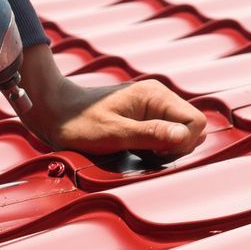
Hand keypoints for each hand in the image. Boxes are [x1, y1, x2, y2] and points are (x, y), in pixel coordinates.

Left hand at [17, 47, 206, 155]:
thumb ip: (150, 134)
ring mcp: (153, 107)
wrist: (55, 111)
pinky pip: (166, 134)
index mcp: (155, 96)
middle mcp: (159, 97)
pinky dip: (158, 147)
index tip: (155, 152)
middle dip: (176, 147)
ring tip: (140, 151)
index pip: (195, 122)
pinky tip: (139, 150)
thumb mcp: (113, 133)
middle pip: (192, 128)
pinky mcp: (146, 116)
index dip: (182, 143)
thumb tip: (184, 136)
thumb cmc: (79, 123)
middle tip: (146, 154)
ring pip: (180, 133)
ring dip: (167, 148)